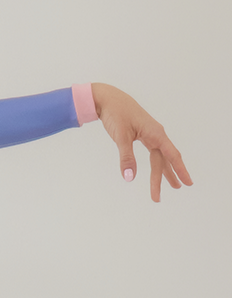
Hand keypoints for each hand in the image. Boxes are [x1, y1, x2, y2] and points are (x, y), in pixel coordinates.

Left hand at [91, 83, 192, 202]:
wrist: (109, 99)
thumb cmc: (116, 114)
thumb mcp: (121, 137)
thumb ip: (126, 157)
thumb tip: (130, 178)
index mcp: (155, 133)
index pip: (171, 155)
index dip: (180, 170)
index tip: (187, 183)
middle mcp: (156, 134)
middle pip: (162, 161)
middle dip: (163, 179)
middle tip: (159, 198)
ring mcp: (151, 134)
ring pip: (159, 157)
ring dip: (164, 173)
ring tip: (172, 186)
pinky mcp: (144, 135)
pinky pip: (154, 152)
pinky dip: (157, 163)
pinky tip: (159, 170)